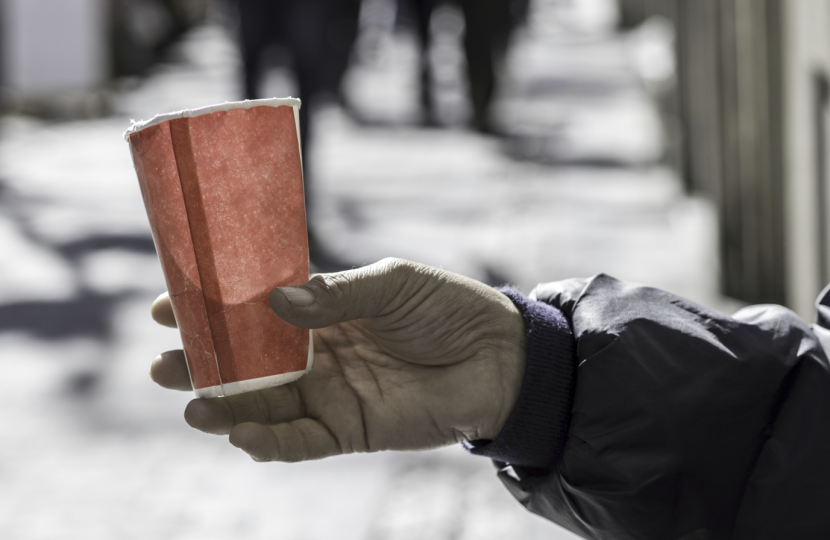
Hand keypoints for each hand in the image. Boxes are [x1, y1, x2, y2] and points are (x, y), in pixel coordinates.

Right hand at [150, 258, 525, 461]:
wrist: (500, 356)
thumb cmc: (447, 307)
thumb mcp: (391, 284)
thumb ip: (334, 295)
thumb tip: (273, 299)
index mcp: (320, 310)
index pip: (253, 311)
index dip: (211, 310)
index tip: (167, 305)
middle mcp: (315, 353)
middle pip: (246, 362)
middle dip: (203, 363)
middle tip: (161, 363)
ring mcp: (328, 393)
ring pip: (263, 405)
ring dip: (223, 407)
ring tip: (190, 403)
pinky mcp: (348, 429)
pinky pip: (300, 441)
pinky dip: (269, 441)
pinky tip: (240, 434)